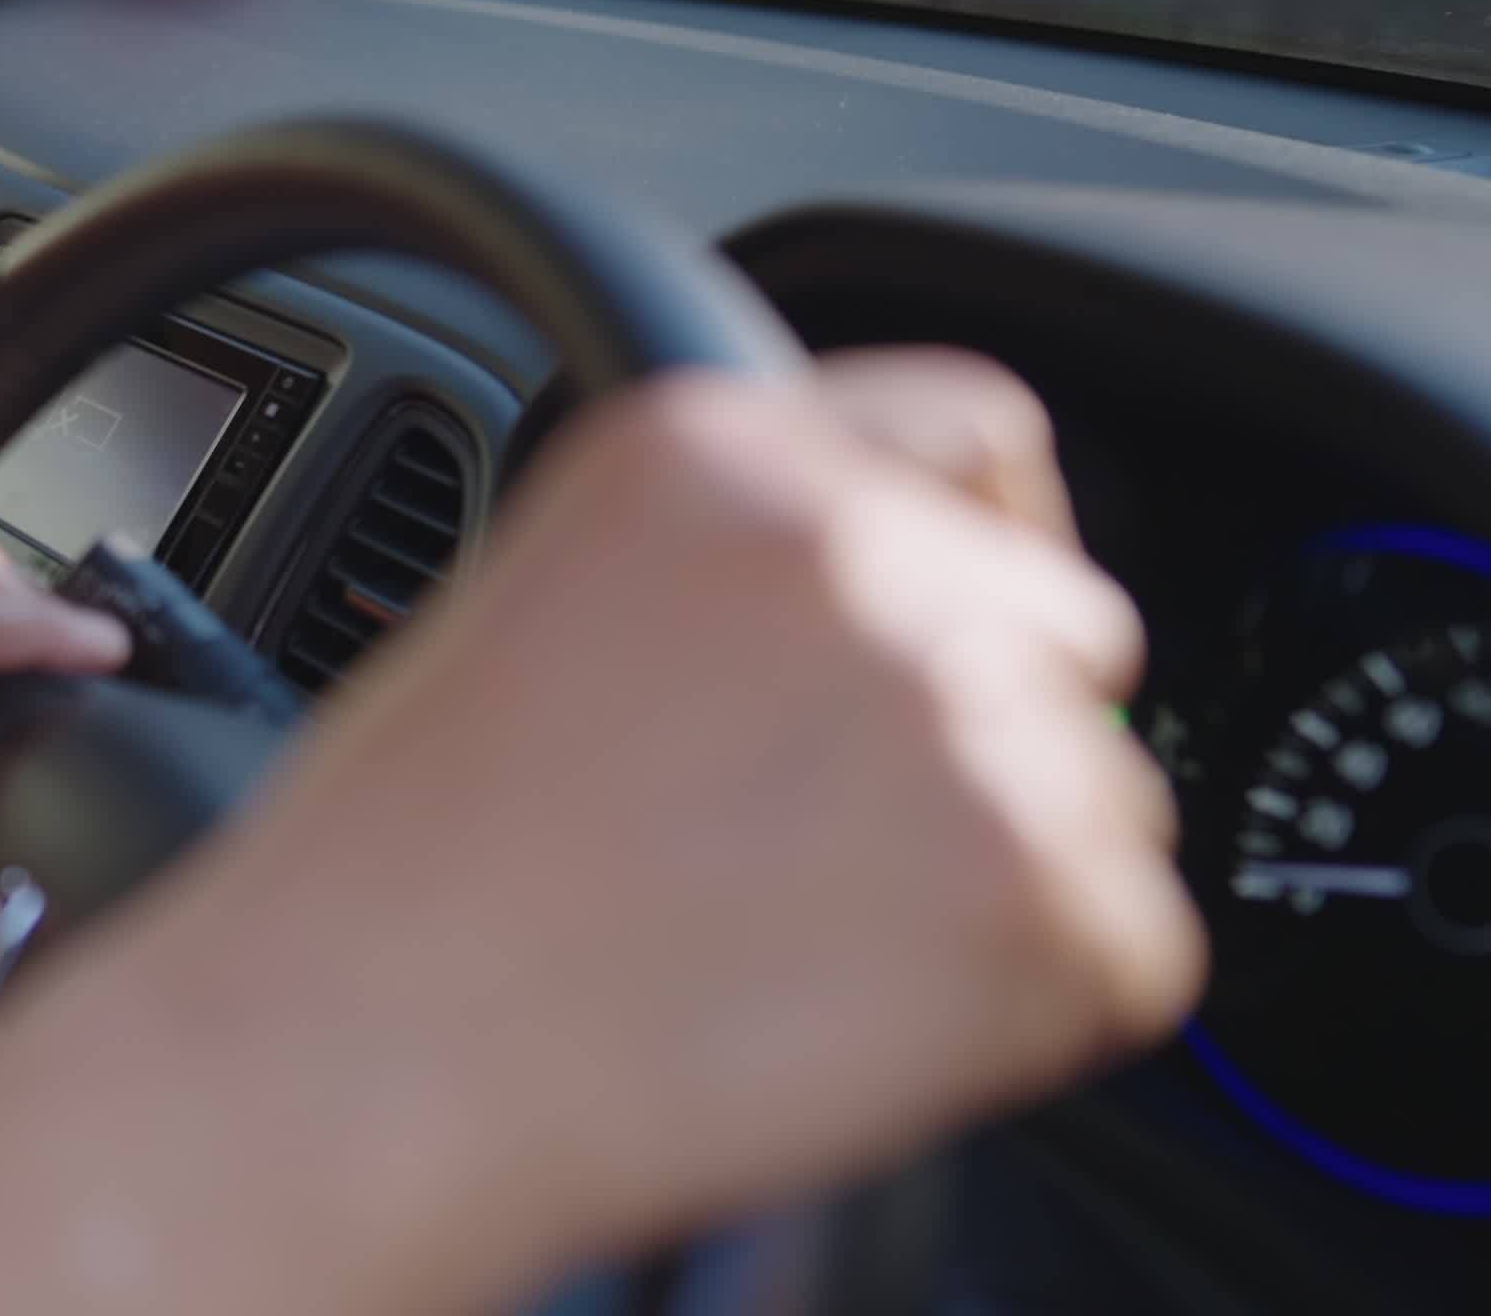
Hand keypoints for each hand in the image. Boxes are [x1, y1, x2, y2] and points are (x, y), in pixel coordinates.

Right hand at [33, 350, 1201, 1308]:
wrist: (365, 1056)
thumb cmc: (405, 867)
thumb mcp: (546, 594)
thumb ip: (741, 556)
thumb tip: (909, 606)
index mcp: (723, 453)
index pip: (976, 434)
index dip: (987, 542)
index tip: (979, 616)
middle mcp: (860, 556)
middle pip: (1066, 627)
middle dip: (996, 731)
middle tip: (835, 846)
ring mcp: (963, 723)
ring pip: (1103, 804)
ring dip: (1000, 881)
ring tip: (798, 945)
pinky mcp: (1037, 902)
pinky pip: (1125, 957)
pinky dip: (1027, 1014)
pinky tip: (850, 1019)